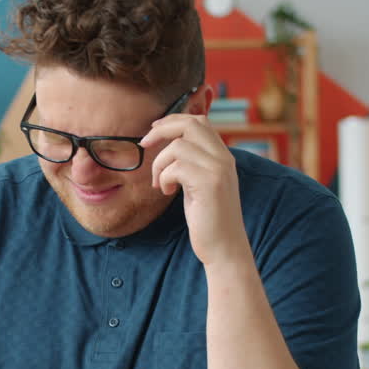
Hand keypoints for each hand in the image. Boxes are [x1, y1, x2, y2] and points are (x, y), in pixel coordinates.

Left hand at [140, 115, 250, 267]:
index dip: (173, 120)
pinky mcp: (209, 184)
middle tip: (144, 144)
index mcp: (223, 156)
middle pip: (191, 124)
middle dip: (162, 130)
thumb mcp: (200, 184)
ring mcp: (219, 170)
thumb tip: (170, 146)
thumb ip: (193, 163)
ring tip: (160, 183)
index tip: (153, 130)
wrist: (224, 248)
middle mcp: (224, 158)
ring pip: (178, 146)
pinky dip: (164, 178)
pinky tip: (167, 192)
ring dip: (160, 164)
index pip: (200, 122)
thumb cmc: (207, 219)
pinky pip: (176, 167)